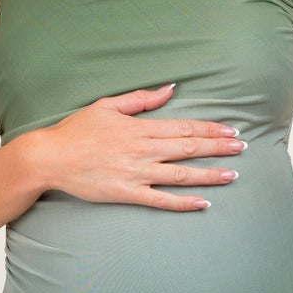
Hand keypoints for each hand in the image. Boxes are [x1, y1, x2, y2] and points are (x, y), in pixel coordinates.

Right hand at [41, 82, 245, 210]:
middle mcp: (143, 150)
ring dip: (209, 175)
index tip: (231, 130)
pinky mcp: (127, 194)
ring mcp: (137, 173)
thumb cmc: (76, 131)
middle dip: (219, 147)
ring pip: (182, 174)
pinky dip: (183, 202)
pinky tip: (203, 203)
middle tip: (242, 148)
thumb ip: (140, 99)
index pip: (184, 127)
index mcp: (140, 128)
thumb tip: (170, 88)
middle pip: (190, 148)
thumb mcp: (107, 105)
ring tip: (232, 174)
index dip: (211, 129)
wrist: (50, 157)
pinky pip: (161, 200)